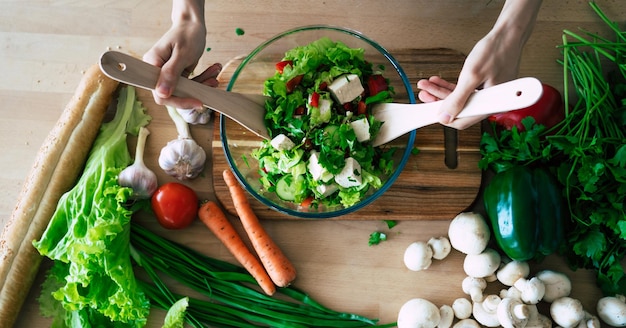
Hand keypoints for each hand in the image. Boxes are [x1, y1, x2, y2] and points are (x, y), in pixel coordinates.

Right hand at [143, 0, 219, 108]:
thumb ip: (171, 73)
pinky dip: (202, 80)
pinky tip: (213, 72)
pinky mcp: (176, 74)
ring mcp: (167, 74)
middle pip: (173, 94)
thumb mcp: (182, 53)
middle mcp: (157, 71)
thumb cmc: (187, 34)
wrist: (192, 24)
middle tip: (212, 84)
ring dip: (201, 84)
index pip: (160, 93)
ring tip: (215, 74)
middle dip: (194, 92)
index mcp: (152, 64)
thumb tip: (161, 94)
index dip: (178, 101)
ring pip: (184, 90)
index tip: (198, 101)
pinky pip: (189, 84)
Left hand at [421, 0, 541, 129]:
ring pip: (461, 99)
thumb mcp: (471, 76)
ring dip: (442, 92)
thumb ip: (457, 99)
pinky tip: (438, 81)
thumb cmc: (495, 51)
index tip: (429, 110)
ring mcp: (488, 94)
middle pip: (460, 109)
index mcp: (492, 105)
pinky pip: (466, 91)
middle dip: (439, 100)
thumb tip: (445, 117)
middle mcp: (492, 103)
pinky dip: (451, 86)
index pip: (463, 120)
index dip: (445, 117)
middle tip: (424, 92)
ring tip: (427, 84)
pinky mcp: (486, 86)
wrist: (508, 34)